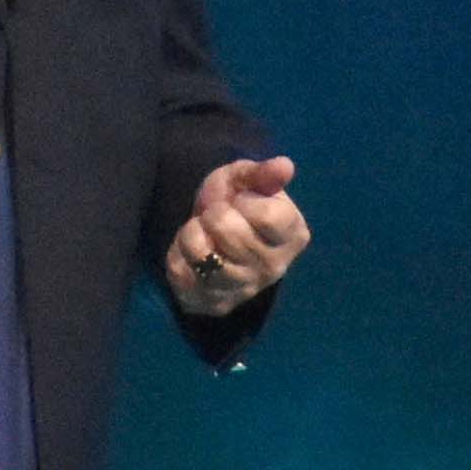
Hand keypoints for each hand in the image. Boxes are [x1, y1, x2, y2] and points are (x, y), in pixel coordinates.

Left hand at [165, 155, 308, 315]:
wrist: (212, 231)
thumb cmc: (235, 200)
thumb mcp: (247, 179)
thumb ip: (263, 173)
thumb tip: (285, 165)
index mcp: (293, 235)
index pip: (266, 216)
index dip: (245, 201)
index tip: (241, 201)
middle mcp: (275, 268)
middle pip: (231, 233)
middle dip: (214, 215)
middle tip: (216, 215)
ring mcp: (245, 290)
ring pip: (204, 256)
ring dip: (192, 234)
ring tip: (201, 231)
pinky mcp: (215, 303)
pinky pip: (182, 276)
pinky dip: (178, 256)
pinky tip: (190, 252)